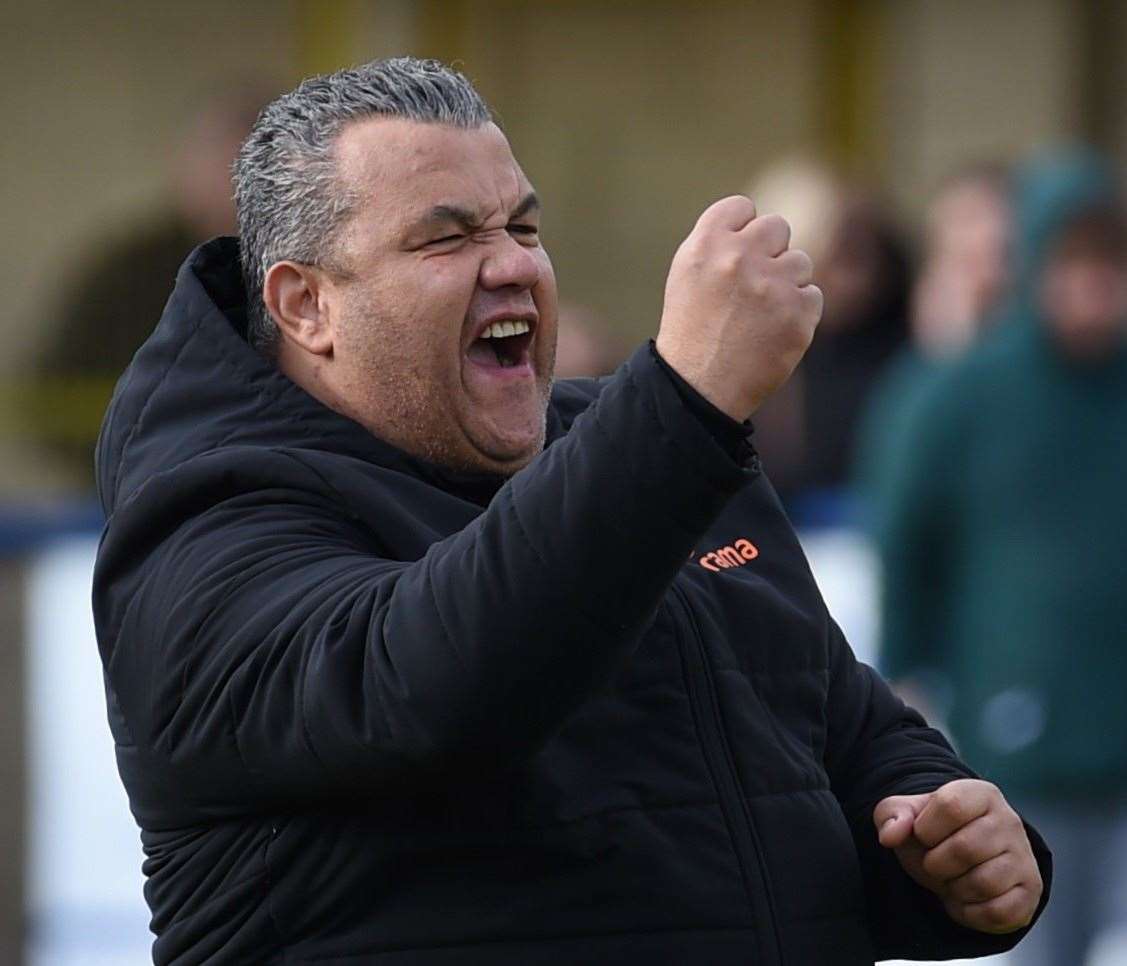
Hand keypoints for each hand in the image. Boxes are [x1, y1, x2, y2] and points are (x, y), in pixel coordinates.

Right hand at [656, 195, 821, 420]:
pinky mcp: (798, 314)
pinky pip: (812, 296)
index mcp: (706, 244)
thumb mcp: (688, 275)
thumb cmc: (692, 329)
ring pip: (800, 262)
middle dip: (769, 253)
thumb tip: (757, 221)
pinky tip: (771, 332)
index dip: (741, 231)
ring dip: (785, 284)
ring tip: (758, 314)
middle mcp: (739, 257)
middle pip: (777, 227)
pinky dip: (797, 314)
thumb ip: (719, 241)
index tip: (735, 256)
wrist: (699, 387)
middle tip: (751, 286)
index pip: (742, 207)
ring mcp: (772, 285)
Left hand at [874, 779, 1041, 934]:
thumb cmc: (934, 832)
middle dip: (937, 864)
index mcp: (980, 793)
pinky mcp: (1031, 891)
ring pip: (983, 883)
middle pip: (965, 849)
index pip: (950, 806)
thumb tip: (890, 835)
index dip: (926, 828)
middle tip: (936, 863)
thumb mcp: (906, 815)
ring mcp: (1024, 857)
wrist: (961, 856)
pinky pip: (998, 912)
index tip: (924, 835)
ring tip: (953, 879)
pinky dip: (971, 913)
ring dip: (954, 889)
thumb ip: (891, 815)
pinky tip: (965, 899)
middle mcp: (1009, 821)